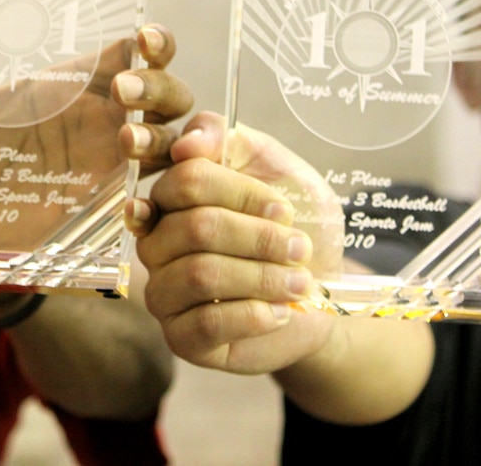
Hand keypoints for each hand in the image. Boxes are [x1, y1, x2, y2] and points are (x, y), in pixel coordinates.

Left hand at [0, 24, 191, 247]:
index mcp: (69, 88)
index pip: (131, 51)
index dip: (151, 40)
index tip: (142, 38)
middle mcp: (101, 120)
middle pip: (165, 88)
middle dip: (158, 85)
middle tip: (124, 93)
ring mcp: (112, 164)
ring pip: (171, 136)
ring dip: (160, 133)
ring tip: (125, 144)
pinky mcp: (112, 207)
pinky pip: (158, 195)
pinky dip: (157, 196)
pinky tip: (131, 207)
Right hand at [133, 111, 343, 373]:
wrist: (323, 292)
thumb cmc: (298, 227)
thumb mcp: (280, 171)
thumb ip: (235, 142)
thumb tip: (188, 143)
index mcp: (175, 197)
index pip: (187, 179)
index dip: (241, 192)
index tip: (284, 209)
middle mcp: (158, 242)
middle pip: (195, 227)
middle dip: (259, 238)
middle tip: (299, 248)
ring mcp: (164, 291)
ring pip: (200, 274)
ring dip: (262, 276)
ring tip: (298, 282)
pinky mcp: (181, 338)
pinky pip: (207, 323)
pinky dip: (255, 315)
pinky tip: (280, 311)